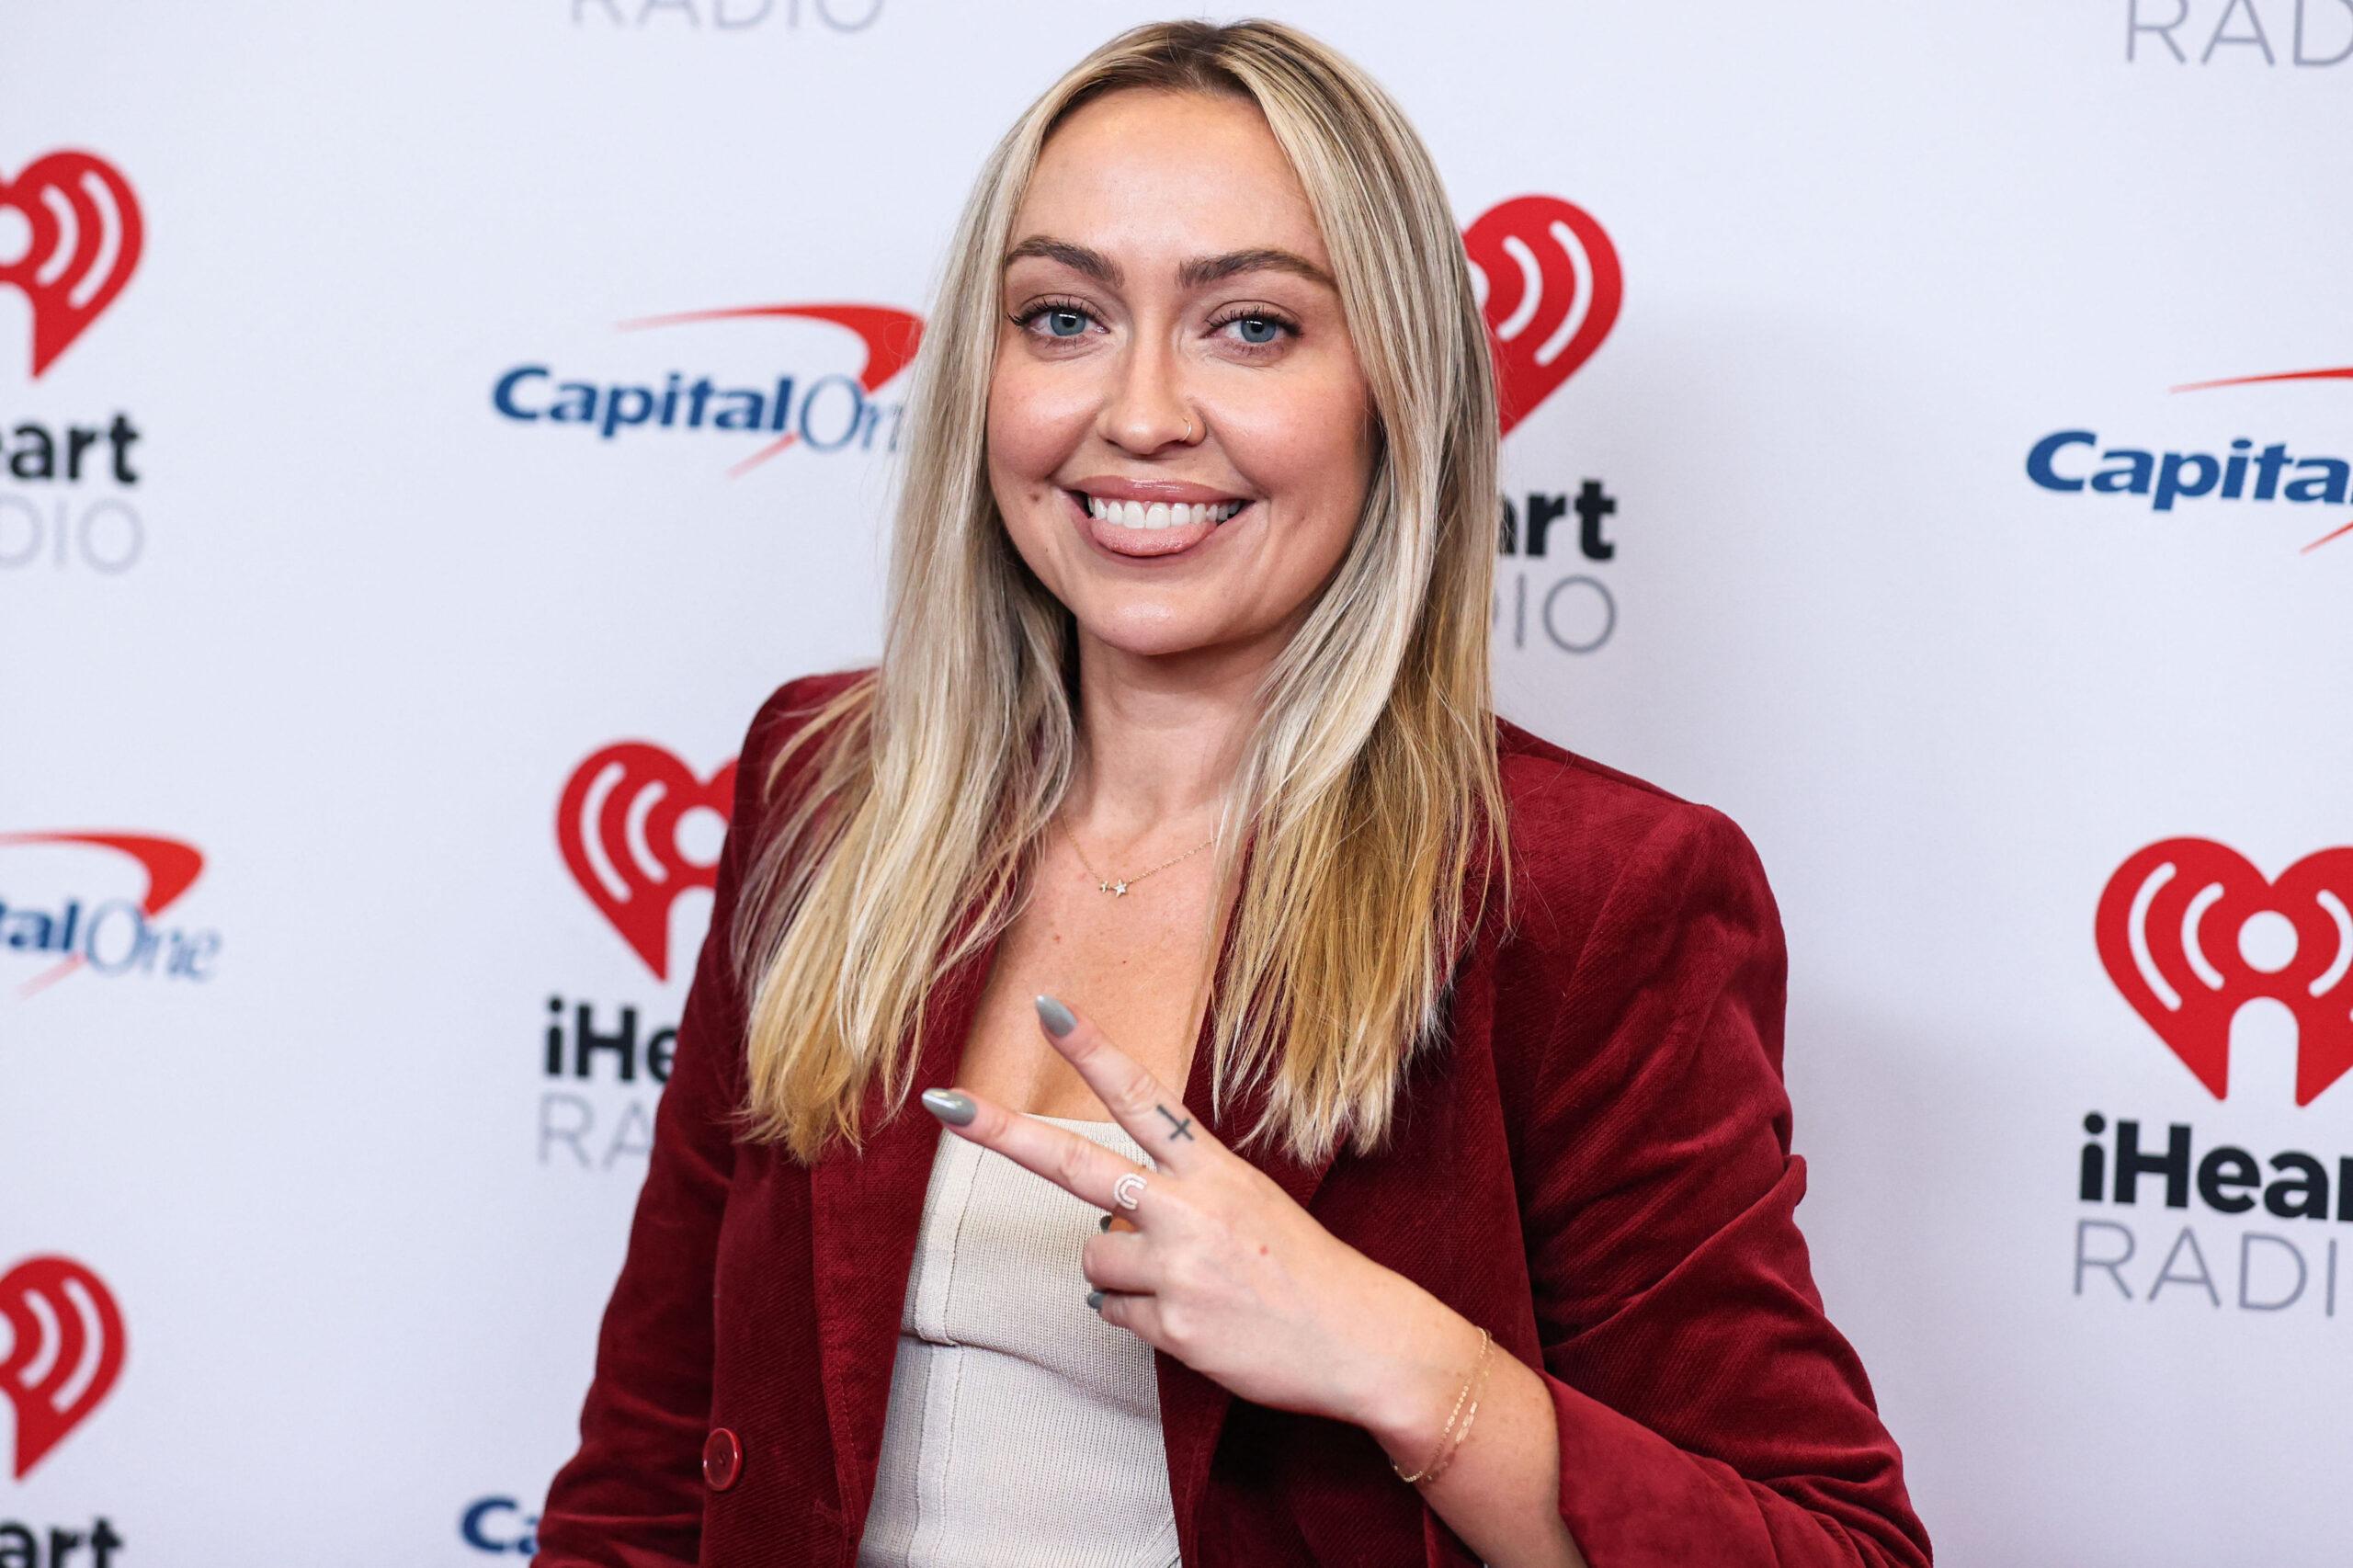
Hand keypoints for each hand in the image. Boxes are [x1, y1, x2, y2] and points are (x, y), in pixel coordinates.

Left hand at [918, 993, 1421, 1426]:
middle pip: (1075, 1163)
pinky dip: (1141, 1315)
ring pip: (1093, 1255)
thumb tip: (1109, 1217)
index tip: (1047, 1007)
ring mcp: (1176, 1267)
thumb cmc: (1305, 1271)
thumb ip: (1182, 1197)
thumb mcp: (1251, 1205)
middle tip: (946, 1104)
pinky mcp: (1172, 1324)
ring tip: (1182, 1282)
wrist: (1362, 1342)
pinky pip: (1114, 1312)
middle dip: (1004, 1133)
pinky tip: (1192, 1318)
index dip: (1092, 1050)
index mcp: (1214, 1169)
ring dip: (1118, 1270)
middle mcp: (1188, 1209)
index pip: (1142, 1096)